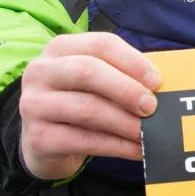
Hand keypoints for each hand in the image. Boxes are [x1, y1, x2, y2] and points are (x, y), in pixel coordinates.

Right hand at [17, 32, 159, 180]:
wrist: (43, 142)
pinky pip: (85, 140)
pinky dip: (117, 146)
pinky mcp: (38, 137)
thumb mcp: (94, 82)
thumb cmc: (78, 103)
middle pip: (88, 71)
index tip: (156, 81)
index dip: (132, 61)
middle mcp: (41, 72)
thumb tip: (159, 85)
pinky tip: (136, 150)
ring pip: (87, 109)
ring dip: (125, 122)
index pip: (100, 44)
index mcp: (60, 49)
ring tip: (148, 133)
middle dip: (126, 89)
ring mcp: (35, 105)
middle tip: (152, 107)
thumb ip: (121, 76)